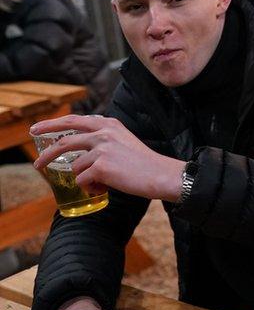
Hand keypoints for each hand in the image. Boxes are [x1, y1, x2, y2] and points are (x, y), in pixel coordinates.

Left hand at [32, 115, 185, 201]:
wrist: (161, 175)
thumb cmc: (145, 163)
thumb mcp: (124, 141)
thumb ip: (104, 140)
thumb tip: (81, 153)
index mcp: (109, 124)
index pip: (73, 120)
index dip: (52, 125)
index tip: (37, 129)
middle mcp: (103, 133)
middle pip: (64, 142)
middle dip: (47, 155)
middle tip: (37, 164)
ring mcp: (101, 149)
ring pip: (76, 168)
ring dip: (86, 179)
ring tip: (103, 184)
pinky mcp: (101, 166)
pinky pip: (84, 181)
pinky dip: (93, 188)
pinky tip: (107, 188)